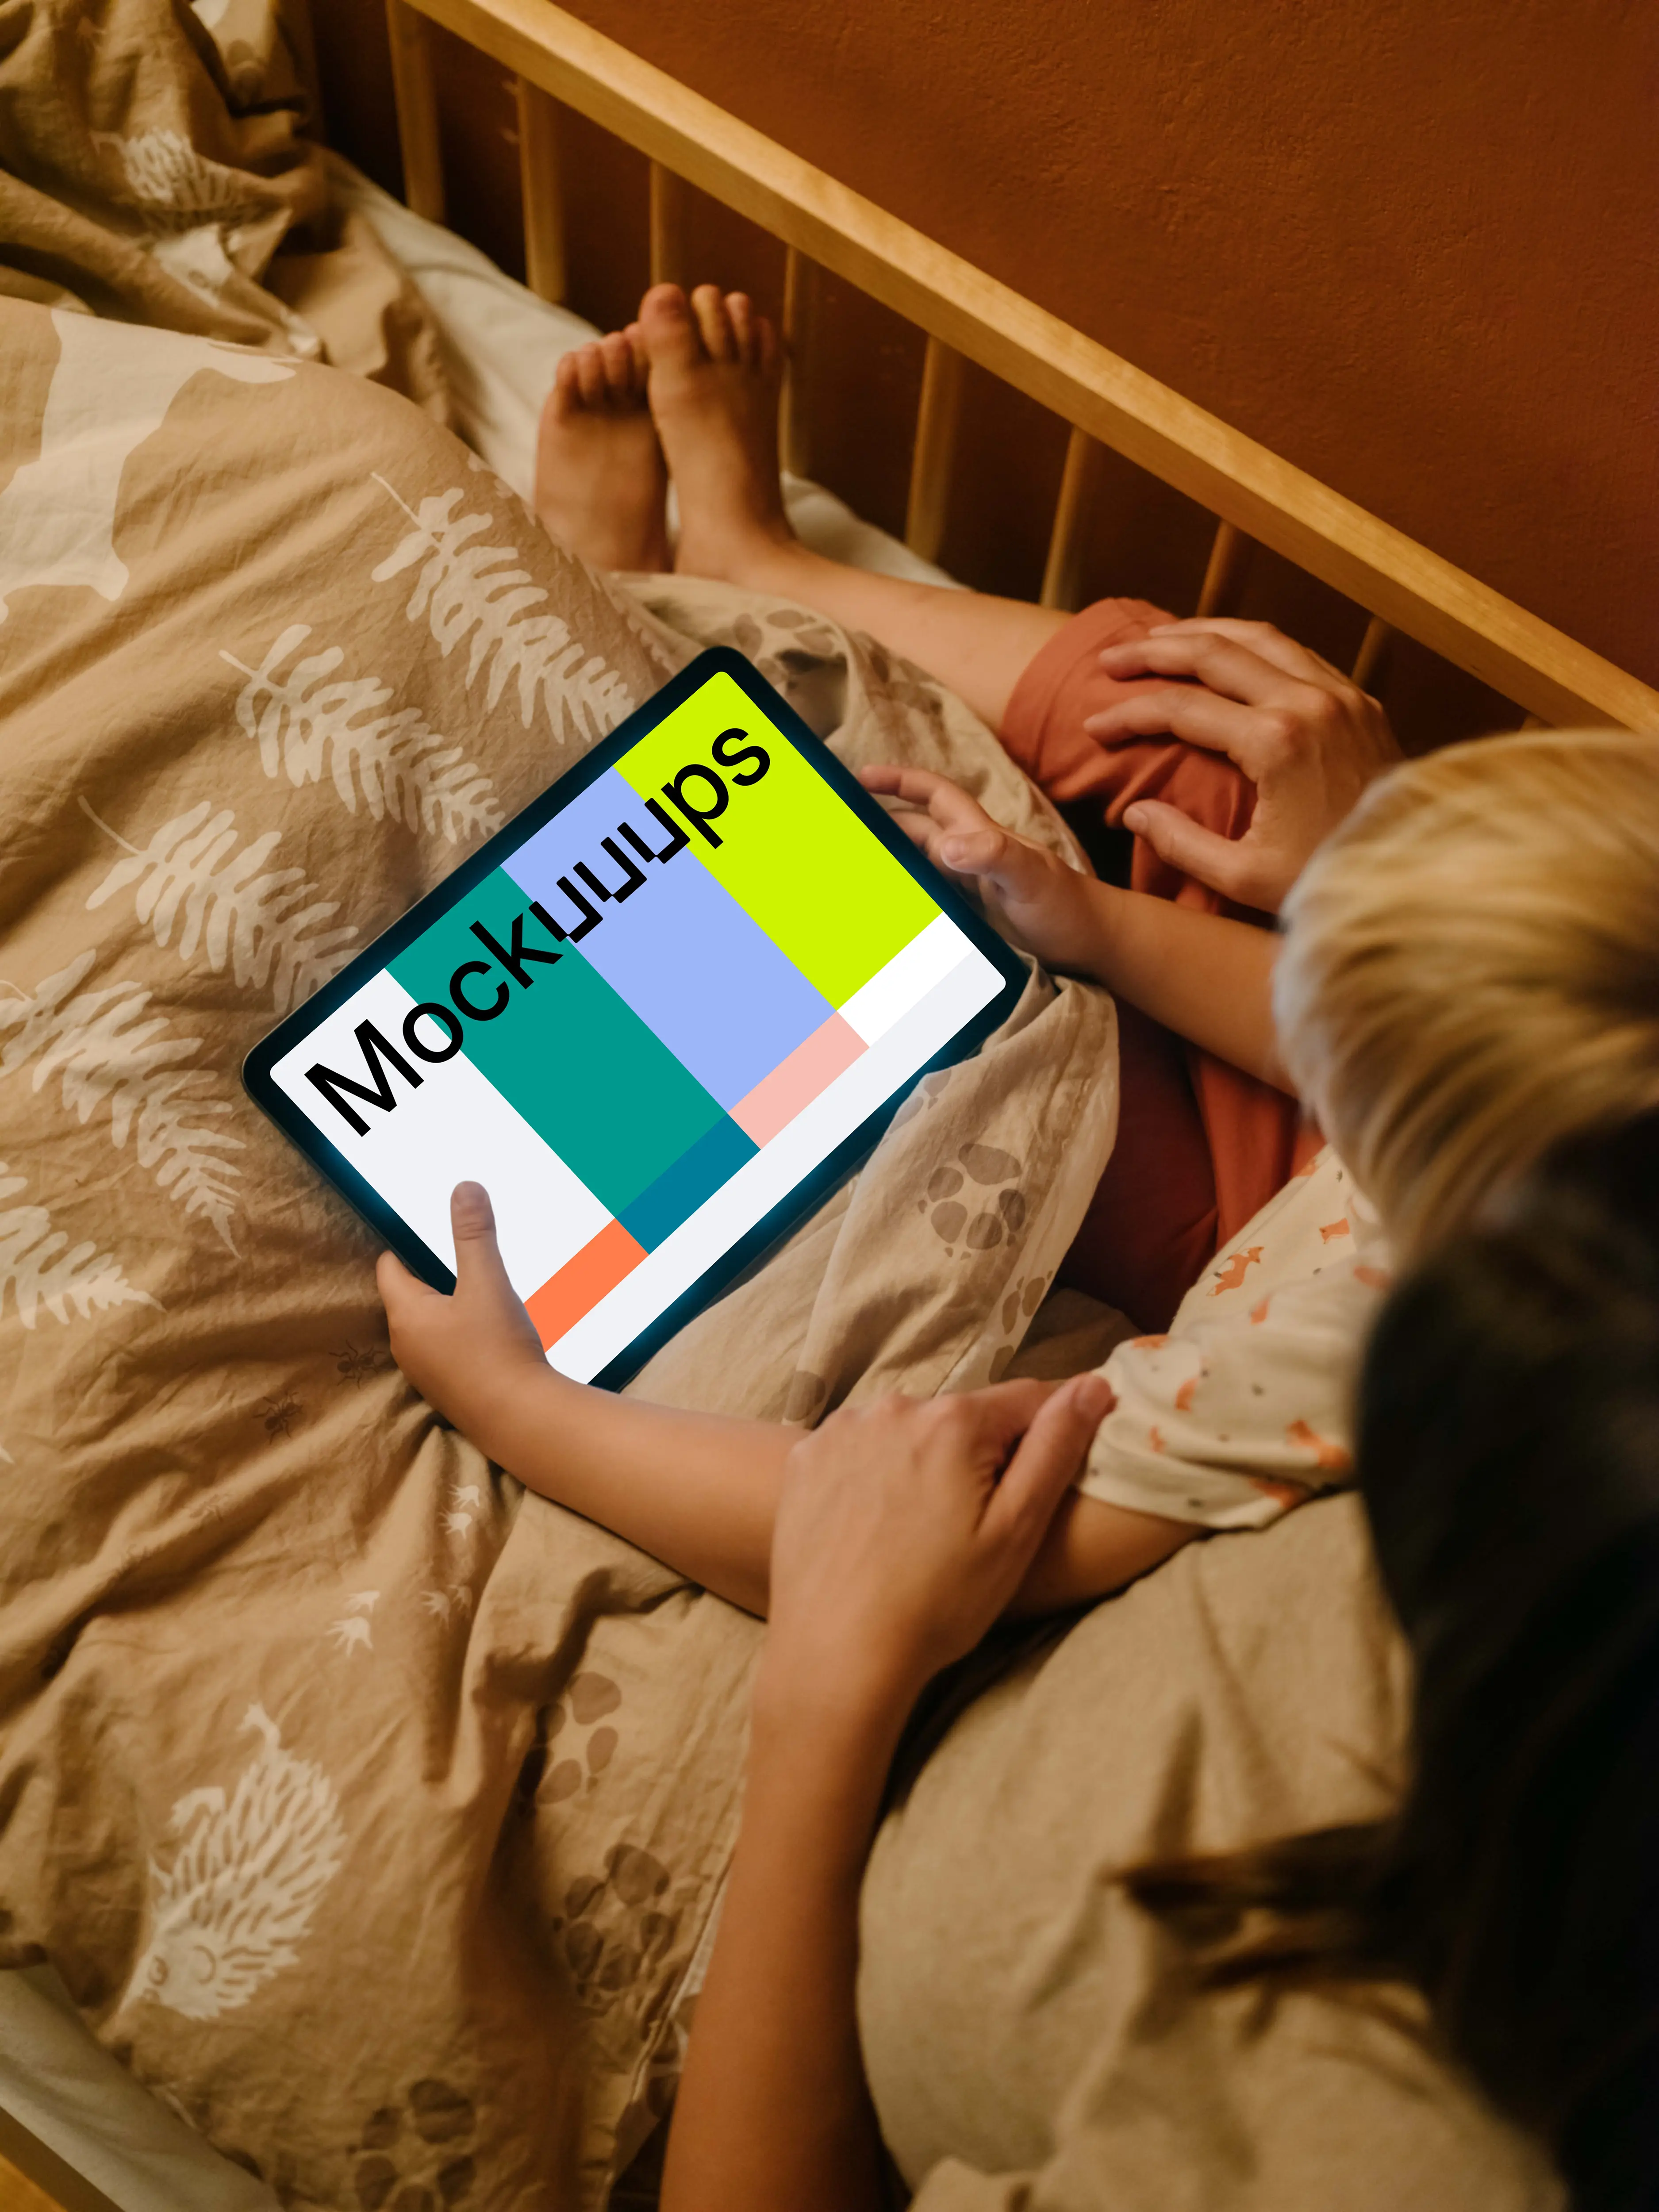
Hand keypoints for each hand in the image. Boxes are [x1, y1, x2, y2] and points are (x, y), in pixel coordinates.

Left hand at [377, 1182, 547, 1428]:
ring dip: (450, 1307)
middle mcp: (407, 1345)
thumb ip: (475, 1235)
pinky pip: (447, 1349)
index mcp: (406, 1314)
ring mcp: (426, 1371)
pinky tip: (493, 1332)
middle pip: (409, 1295)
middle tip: (462, 1255)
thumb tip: (464, 1188)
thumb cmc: (499, 1351)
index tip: (426, 1228)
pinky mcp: (449, 1389)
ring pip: (430, 1324)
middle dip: (433, 1274)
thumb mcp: (488, 1282)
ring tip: (482, 1291)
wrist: (521, 1420)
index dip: (405, 1244)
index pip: (389, 1267)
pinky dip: (463, 1334)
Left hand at [760, 1373, 1113, 1717]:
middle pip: (964, 1417)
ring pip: (910, 1430)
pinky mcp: (804, 1457)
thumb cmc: (939, 1602)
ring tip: (919, 1529)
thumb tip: (1094, 1385)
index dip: (1047, 1433)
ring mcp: (842, 1429)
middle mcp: (895, 1406)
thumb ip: (1056, 1446)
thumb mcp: (1017, 1530)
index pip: (1027, 1399)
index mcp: (955, 1421)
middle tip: (972, 1524)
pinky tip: (875, 1524)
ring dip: (924, 1460)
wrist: (836, 1654)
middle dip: (979, 1455)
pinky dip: (874, 1472)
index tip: (1043, 1476)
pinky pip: (860, 1448)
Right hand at [858, 763, 1100, 971]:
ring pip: (919, 864)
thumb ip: (994, 857)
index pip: (935, 795)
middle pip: (917, 829)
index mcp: (980, 836)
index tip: (862, 777)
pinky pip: (928, 898)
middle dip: (880, 823)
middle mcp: (970, 855)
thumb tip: (946, 846)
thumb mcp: (1031, 878)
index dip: (900, 781)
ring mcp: (969, 886)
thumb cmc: (1067, 907)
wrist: (1094, 945)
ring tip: (851, 872)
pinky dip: (904, 897)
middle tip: (840, 831)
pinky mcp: (970, 915)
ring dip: (890, 862)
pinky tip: (885, 911)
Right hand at [1084, 618, 1402, 910]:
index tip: (1094, 725)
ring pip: (1258, 636)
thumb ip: (1182, 843)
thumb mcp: (1245, 878)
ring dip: (1202, 632)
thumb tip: (1135, 812)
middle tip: (1110, 659)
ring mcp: (1340, 696)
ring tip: (1158, 640)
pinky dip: (1250, 644)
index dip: (1129, 713)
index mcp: (1275, 744)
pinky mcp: (1360, 702)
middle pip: (1214, 651)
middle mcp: (1309, 703)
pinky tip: (1225, 653)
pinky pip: (1295, 652)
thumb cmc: (1331, 882)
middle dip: (1154, 651)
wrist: (1420, 878)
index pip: (1180, 709)